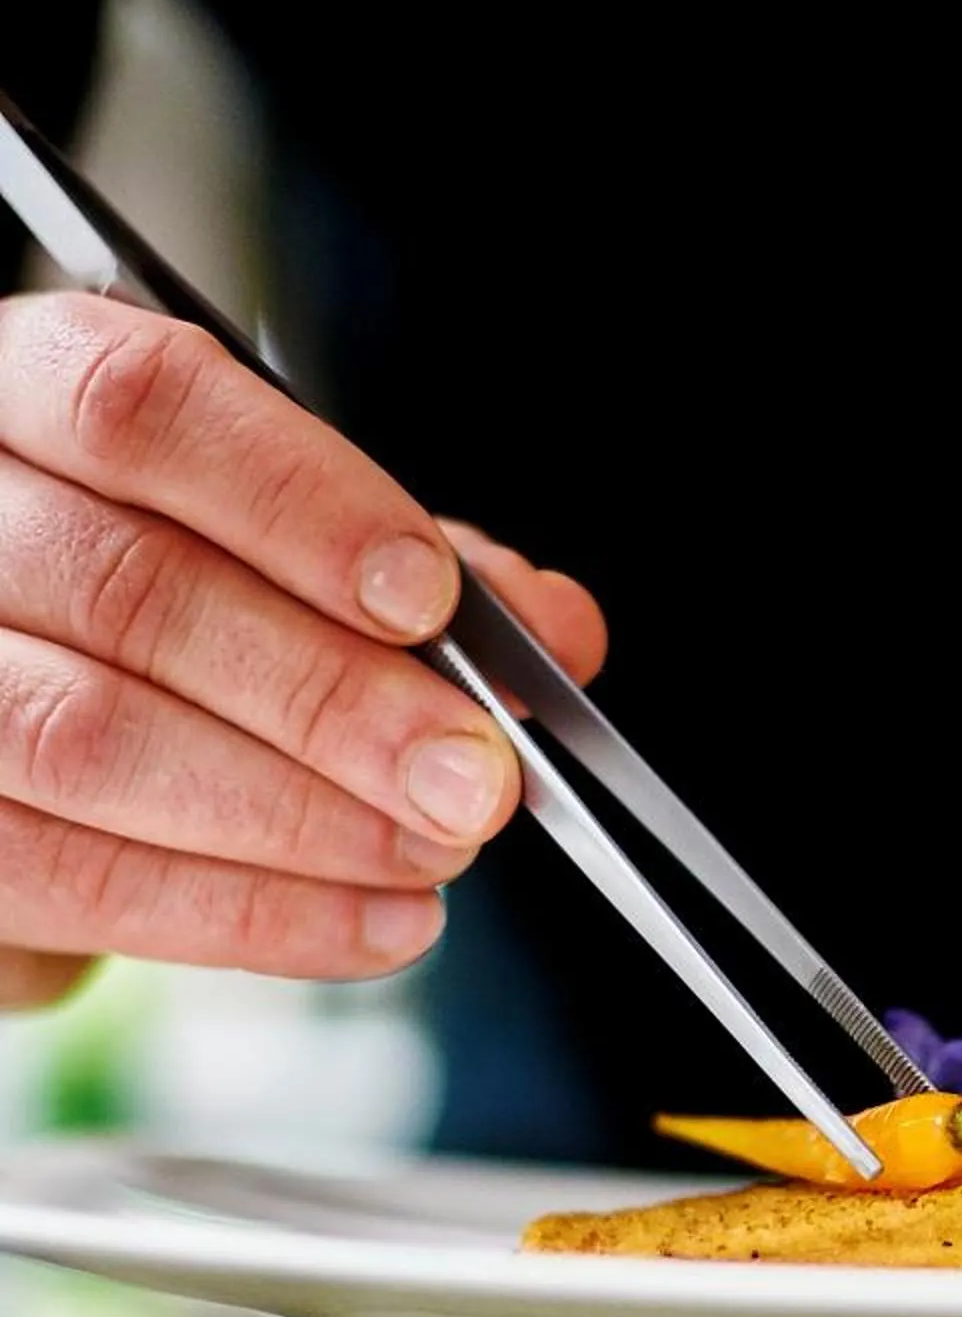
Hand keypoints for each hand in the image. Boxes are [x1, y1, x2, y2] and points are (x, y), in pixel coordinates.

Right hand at [0, 292, 607, 1006]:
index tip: (429, 599)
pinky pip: (77, 877)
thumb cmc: (161, 599)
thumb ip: (407, 570)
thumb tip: (554, 628)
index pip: (147, 409)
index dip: (299, 503)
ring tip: (434, 849)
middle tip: (472, 774)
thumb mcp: (282, 546)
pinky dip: (245, 913)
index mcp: (35, 395)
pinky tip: (369, 922)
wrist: (30, 693)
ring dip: (298, 816)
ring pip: (91, 741)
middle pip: (133, 593)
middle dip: (333, 699)